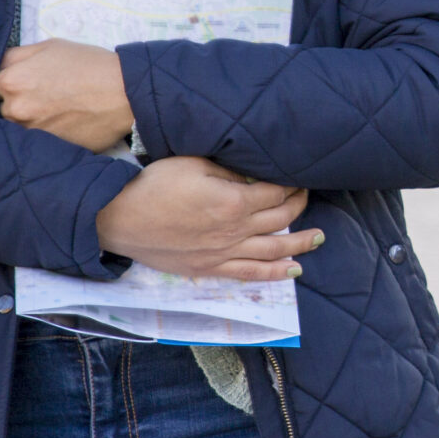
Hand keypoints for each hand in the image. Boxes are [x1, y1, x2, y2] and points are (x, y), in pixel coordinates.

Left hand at [0, 40, 135, 150]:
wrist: (124, 92)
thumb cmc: (89, 64)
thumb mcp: (49, 46)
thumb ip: (16, 56)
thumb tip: (0, 68)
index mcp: (10, 80)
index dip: (11, 82)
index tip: (27, 82)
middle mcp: (14, 109)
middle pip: (3, 108)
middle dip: (18, 102)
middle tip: (43, 96)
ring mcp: (30, 132)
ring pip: (19, 127)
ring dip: (31, 120)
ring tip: (54, 110)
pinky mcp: (47, 148)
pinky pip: (37, 142)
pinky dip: (45, 134)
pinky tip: (62, 122)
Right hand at [94, 157, 317, 281]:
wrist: (119, 217)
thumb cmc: (153, 184)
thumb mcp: (193, 163)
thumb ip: (229, 170)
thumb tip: (255, 174)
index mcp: (232, 201)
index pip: (275, 192)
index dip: (292, 184)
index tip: (299, 177)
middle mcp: (234, 231)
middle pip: (280, 219)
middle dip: (299, 206)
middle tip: (308, 196)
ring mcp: (222, 253)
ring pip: (273, 251)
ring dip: (300, 243)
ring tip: (319, 238)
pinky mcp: (209, 268)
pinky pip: (250, 274)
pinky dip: (275, 274)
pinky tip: (293, 271)